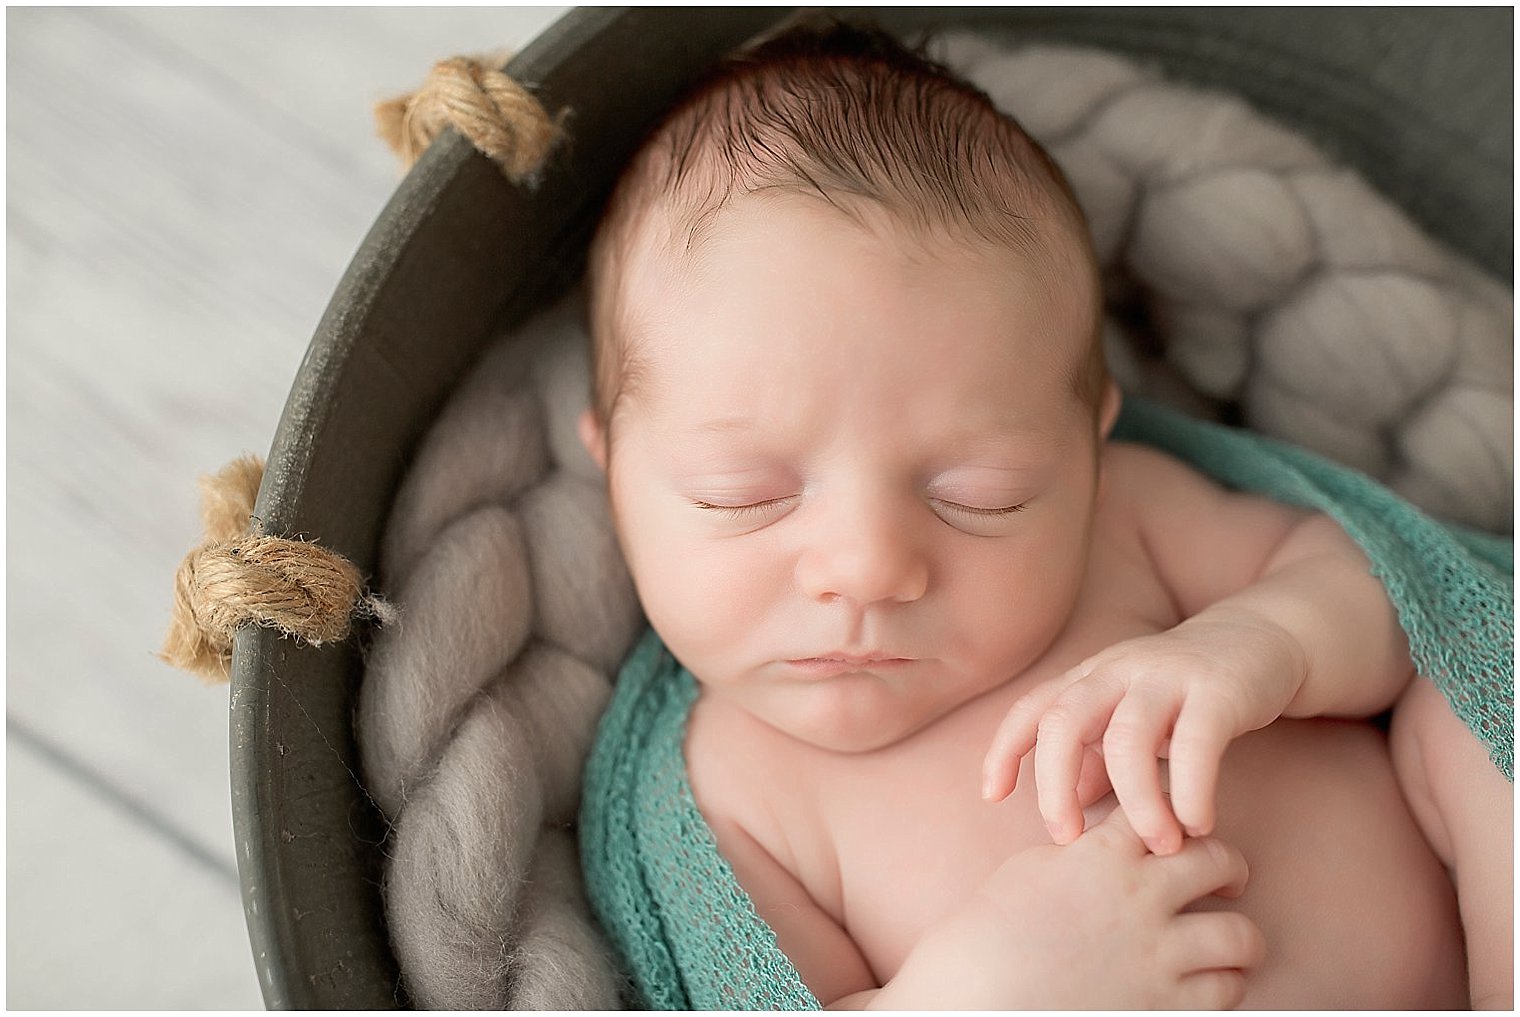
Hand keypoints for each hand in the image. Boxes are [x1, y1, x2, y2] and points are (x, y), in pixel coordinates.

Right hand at [874, 807, 1264, 1009]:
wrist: (977, 995)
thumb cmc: (988, 933)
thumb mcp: (1031, 870)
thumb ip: (1084, 856)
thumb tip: (1111, 852)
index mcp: (1103, 855)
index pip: (1163, 806)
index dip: (1174, 811)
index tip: (1177, 825)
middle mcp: (1140, 898)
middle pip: (1219, 860)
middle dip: (1227, 866)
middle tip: (1225, 878)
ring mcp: (1157, 955)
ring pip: (1241, 935)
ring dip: (1238, 936)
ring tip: (1228, 943)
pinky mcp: (1164, 1006)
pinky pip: (1227, 991)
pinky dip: (1225, 985)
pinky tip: (1207, 985)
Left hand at [982, 612, 1305, 853]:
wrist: (1263, 641)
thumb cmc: (1186, 694)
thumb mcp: (1131, 721)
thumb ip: (1098, 760)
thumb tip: (1071, 805)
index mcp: (1091, 678)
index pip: (1032, 709)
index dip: (1005, 750)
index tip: (992, 796)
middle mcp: (1118, 671)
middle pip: (1064, 721)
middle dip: (1054, 785)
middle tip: (1068, 838)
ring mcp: (1167, 677)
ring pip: (1127, 738)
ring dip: (1134, 801)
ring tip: (1158, 845)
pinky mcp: (1218, 690)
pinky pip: (1196, 743)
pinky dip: (1191, 790)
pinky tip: (1197, 824)